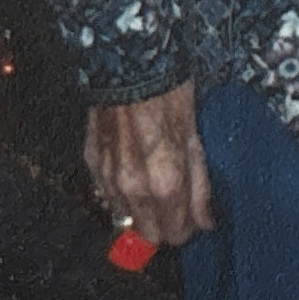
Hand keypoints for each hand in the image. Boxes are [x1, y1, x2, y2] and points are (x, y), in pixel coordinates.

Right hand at [85, 82, 215, 248]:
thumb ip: (199, 184)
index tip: (194, 216)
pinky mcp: (92, 164)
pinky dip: (120, 195)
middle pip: (150, 235)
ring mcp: (110, 179)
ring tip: (155, 188)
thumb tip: (205, 220)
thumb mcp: (195, 137)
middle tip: (177, 206)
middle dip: (165, 226)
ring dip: (141, 212)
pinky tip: (133, 174)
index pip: (176, 233)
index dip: (188, 227)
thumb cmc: (168, 93)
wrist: (131, 64)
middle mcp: (134, 189)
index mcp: (166, 183)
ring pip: (126, 221)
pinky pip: (106, 197)